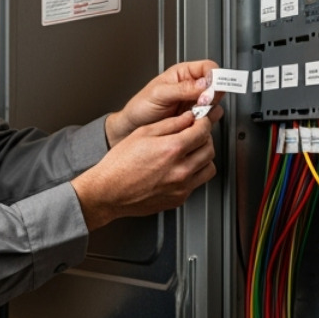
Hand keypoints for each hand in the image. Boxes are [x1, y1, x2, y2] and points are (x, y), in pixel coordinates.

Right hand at [73, 107, 220, 231]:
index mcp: (172, 149)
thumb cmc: (119, 165)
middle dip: (204, 138)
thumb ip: (169, 124)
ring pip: (209, 167)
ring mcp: (181, 187)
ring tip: (191, 152)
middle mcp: (181, 170)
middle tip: (195, 134)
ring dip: (203, 157)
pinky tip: (180, 168)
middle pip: (209, 149)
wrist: (108, 192)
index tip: (200, 121)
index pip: (203, 131)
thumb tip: (187, 118)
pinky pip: (197, 183)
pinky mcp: (179, 199)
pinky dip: (194, 173)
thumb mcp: (142, 134)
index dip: (203, 122)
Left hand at [104, 59, 219, 146]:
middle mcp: (191, 86)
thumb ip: (182, 88)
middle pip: (215, 85)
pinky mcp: (194, 117)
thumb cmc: (140, 107)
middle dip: (213, 94)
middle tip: (202, 102)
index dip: (214, 76)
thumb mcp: (159, 94)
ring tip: (194, 113)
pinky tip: (195, 121)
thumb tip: (204, 84)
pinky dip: (206, 120)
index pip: (208, 67)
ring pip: (214, 102)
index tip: (211, 88)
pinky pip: (209, 117)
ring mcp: (194, 102)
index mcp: (182, 73)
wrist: (132, 128)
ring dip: (209, 108)